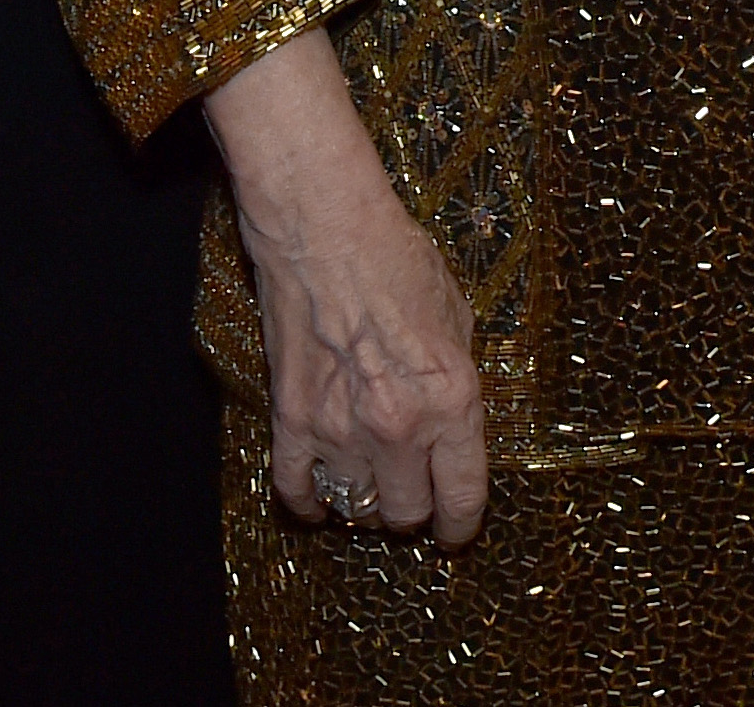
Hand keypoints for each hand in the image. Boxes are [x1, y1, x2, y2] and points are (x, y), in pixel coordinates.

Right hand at [207, 30, 484, 543]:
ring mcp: (340, 428)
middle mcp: (399, 426)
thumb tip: (450, 417)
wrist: (325, 223)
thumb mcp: (456, 313)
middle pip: (405, 515)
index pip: (462, 498)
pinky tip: (317, 494)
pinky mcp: (291, 418)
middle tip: (409, 489)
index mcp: (452, 399)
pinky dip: (306, 500)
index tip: (455, 530)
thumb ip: (455, 376)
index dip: (460, 525)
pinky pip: (295, 489)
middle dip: (411, 508)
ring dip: (362, 498)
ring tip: (366, 478)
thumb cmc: (396, 256)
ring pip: (354, 507)